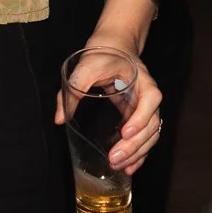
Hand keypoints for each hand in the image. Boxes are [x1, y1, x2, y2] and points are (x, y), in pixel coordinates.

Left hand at [55, 45, 164, 174]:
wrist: (115, 45)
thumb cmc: (104, 53)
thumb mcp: (87, 65)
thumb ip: (73, 88)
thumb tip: (60, 118)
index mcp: (142, 80)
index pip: (151, 100)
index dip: (141, 118)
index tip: (125, 132)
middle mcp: (148, 96)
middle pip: (152, 124)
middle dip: (135, 145)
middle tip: (114, 159)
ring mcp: (146, 108)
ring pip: (151, 135)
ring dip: (137, 153)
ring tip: (119, 167)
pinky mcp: (138, 117)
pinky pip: (144, 138)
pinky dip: (139, 154)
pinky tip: (129, 167)